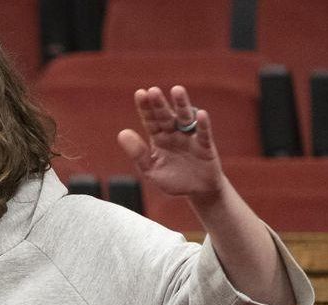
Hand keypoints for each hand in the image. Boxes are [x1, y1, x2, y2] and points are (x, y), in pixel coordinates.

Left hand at [117, 85, 224, 200]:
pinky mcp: (205, 147)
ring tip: (177, 90)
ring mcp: (190, 138)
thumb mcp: (150, 169)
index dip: (145, 108)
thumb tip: (121, 133)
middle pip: (166, 116)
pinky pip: (204, 134)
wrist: (196, 191)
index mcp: (159, 138)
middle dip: (159, 104)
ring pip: (185, 119)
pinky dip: (203, 124)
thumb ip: (137, 153)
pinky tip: (200, 114)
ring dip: (181, 105)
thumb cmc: (172, 178)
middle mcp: (174, 134)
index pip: (150, 120)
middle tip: (153, 91)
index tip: (140, 93)